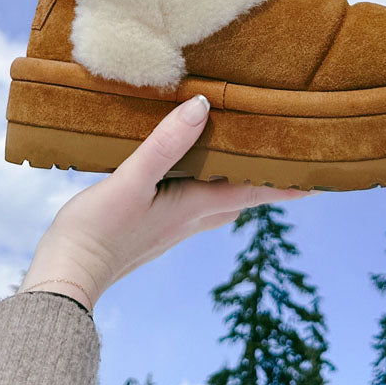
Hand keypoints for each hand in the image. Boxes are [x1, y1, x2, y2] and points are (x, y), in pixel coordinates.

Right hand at [16, 93, 320, 309]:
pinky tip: (194, 174)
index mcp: (193, 207)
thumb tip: (202, 108)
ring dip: (241, 183)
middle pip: (243, 198)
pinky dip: (209, 184)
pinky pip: (195, 201)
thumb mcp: (131, 180)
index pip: (252, 192)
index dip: (286, 183)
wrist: (66, 276)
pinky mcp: (153, 225)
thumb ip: (165, 145)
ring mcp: (172, 226)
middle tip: (294, 163)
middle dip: (270, 182)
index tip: (319, 176)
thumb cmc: (97, 232)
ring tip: (253, 163)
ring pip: (220, 200)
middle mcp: (190, 219)